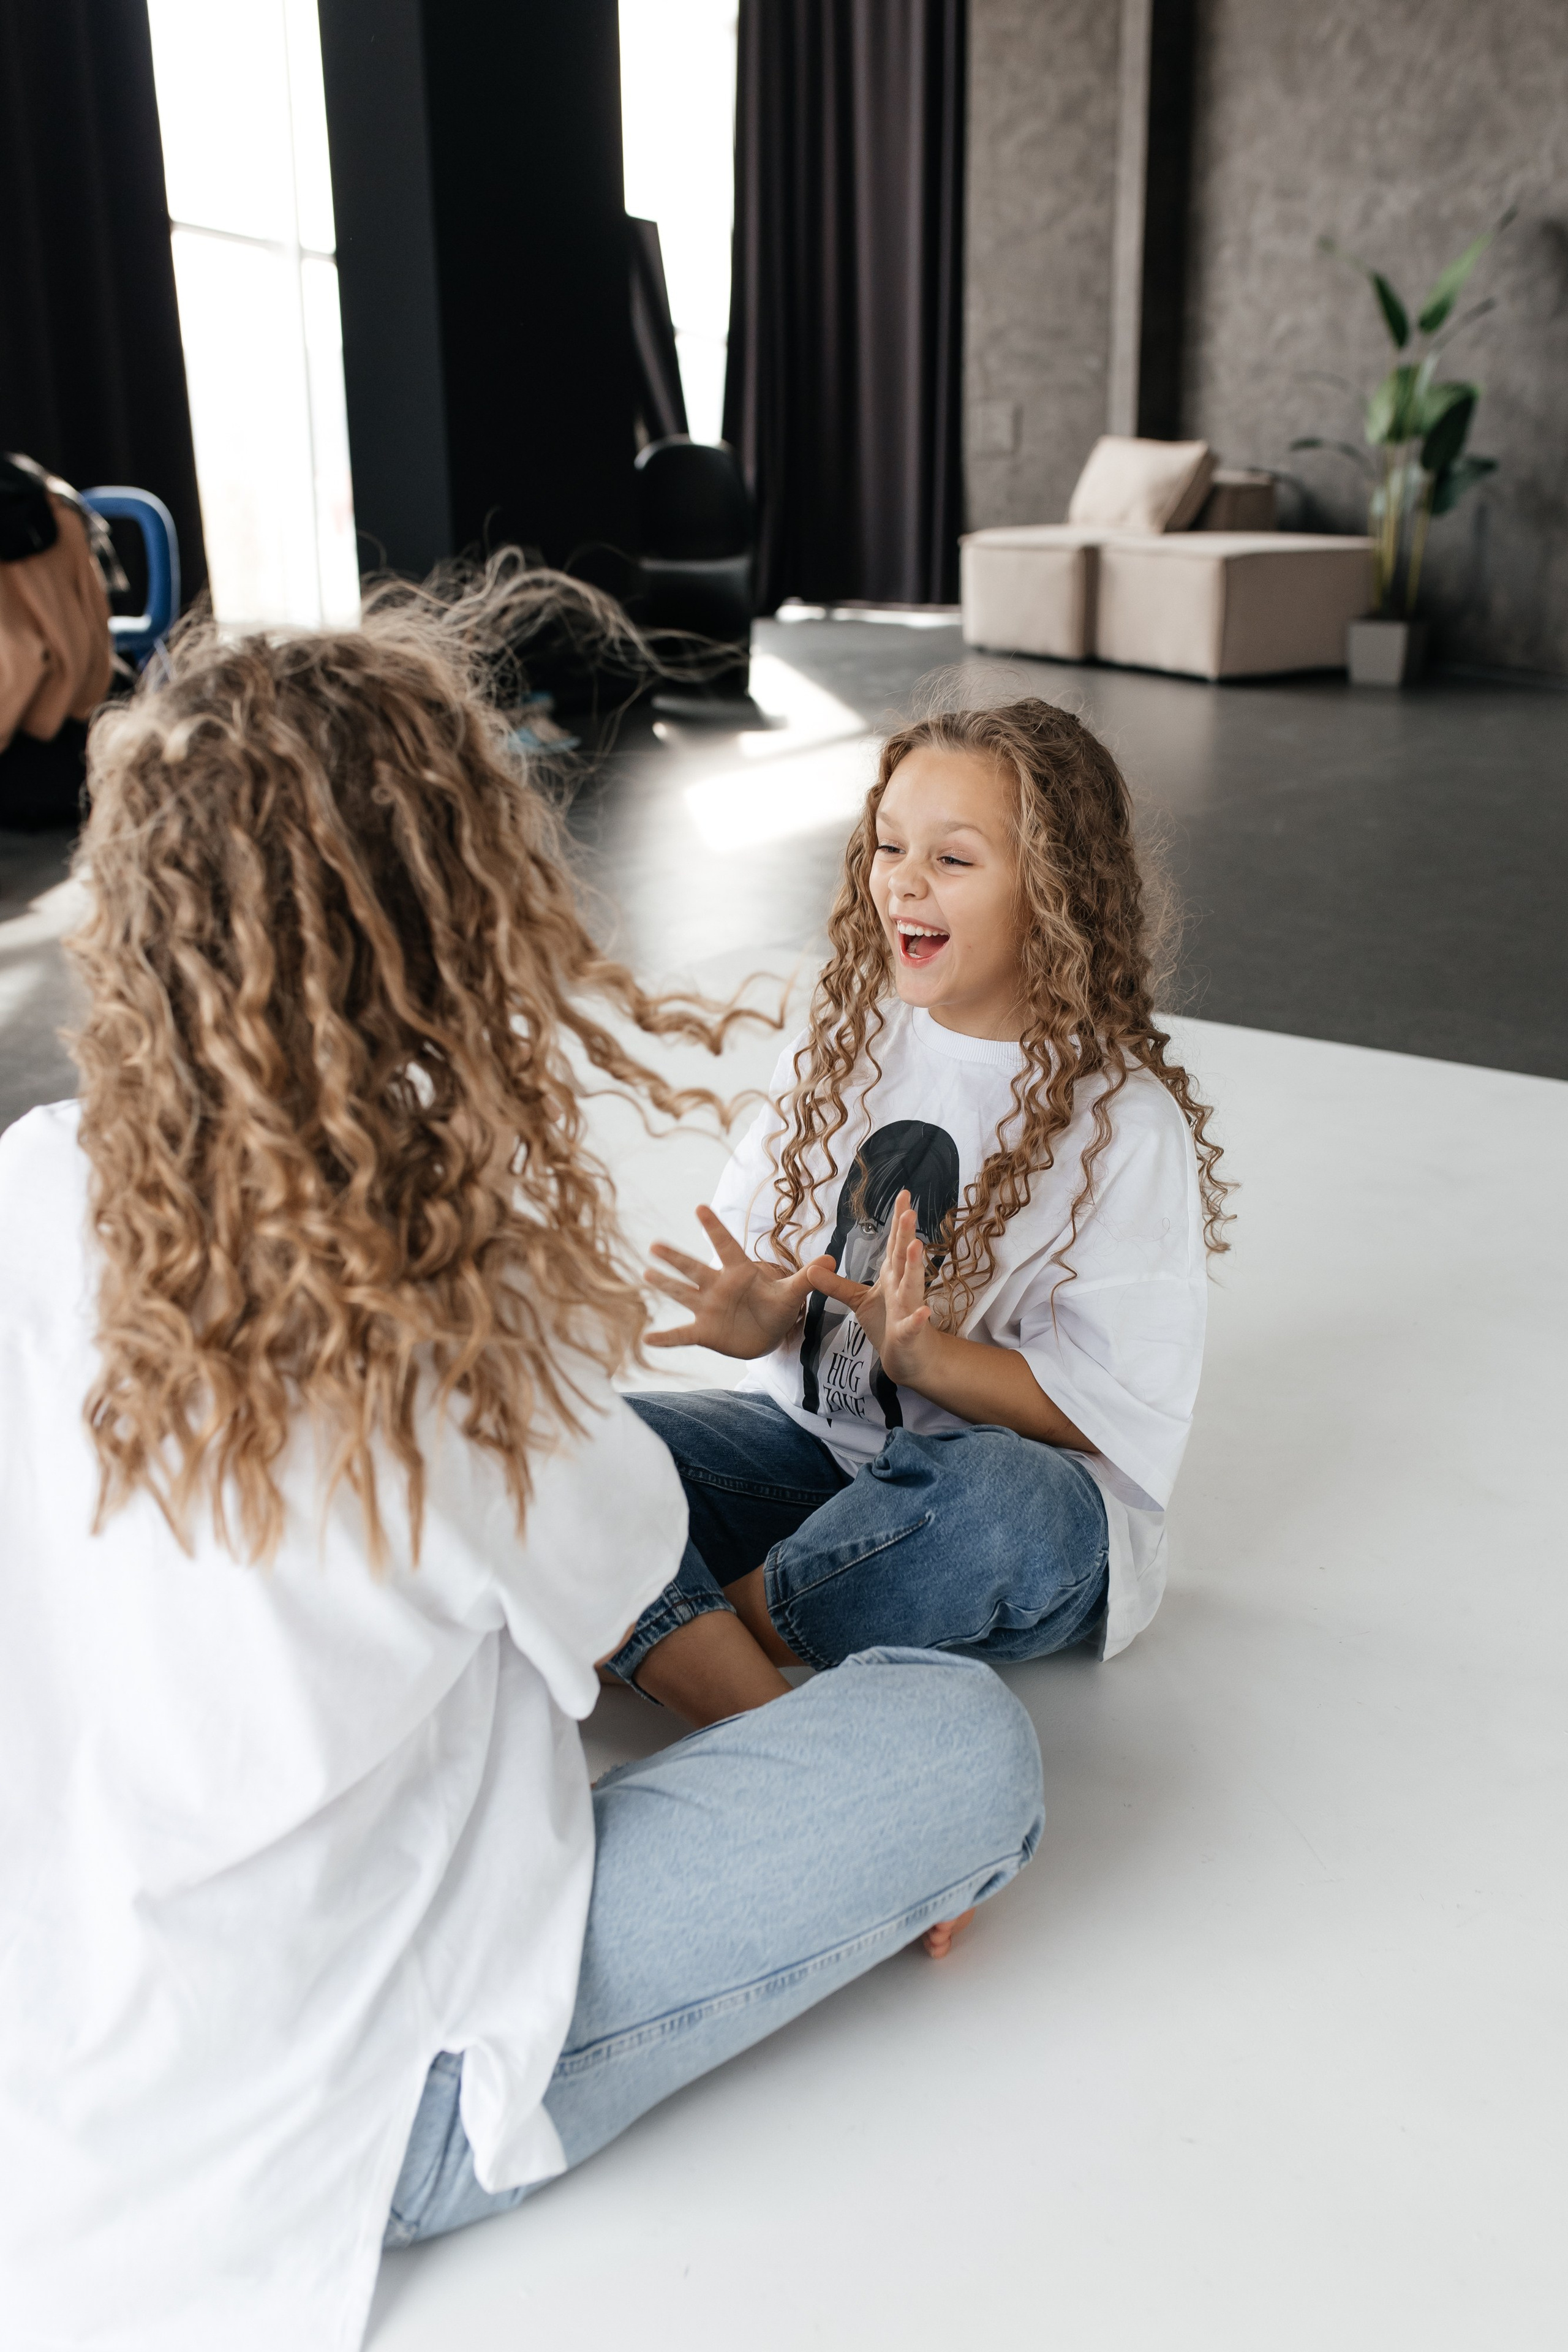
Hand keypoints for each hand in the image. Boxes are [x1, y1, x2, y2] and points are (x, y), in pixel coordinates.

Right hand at [647, 1206, 832, 1360]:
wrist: (766, 1334)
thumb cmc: (776, 1307)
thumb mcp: (792, 1293)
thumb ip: (807, 1277)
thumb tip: (832, 1259)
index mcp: (739, 1272)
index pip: (726, 1246)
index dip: (714, 1228)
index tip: (700, 1207)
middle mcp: (718, 1286)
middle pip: (695, 1268)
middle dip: (675, 1258)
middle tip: (655, 1245)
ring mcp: (708, 1307)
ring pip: (683, 1294)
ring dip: (665, 1285)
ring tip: (645, 1275)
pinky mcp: (704, 1331)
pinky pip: (682, 1334)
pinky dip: (666, 1337)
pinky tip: (647, 1338)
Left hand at [804, 1190, 932, 1384]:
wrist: (908, 1356)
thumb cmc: (888, 1323)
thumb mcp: (858, 1300)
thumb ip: (836, 1284)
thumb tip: (812, 1268)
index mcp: (893, 1276)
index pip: (894, 1244)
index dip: (898, 1220)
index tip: (904, 1194)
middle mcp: (903, 1288)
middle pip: (903, 1257)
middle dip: (906, 1234)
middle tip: (910, 1210)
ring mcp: (909, 1310)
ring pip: (911, 1286)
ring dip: (914, 1267)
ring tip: (916, 1246)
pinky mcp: (908, 1333)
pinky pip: (912, 1326)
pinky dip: (917, 1319)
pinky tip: (924, 1312)